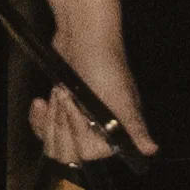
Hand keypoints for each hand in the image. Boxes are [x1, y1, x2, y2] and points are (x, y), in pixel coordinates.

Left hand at [30, 19, 154, 170]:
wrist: (81, 37)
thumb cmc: (105, 66)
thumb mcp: (121, 99)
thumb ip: (133, 127)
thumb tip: (151, 149)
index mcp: (114, 132)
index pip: (86, 153)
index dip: (76, 132)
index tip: (78, 107)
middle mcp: (96, 131)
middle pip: (67, 151)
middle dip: (60, 122)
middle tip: (65, 95)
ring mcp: (77, 122)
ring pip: (52, 141)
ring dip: (51, 116)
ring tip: (59, 91)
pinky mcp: (60, 112)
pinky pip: (43, 130)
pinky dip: (38, 117)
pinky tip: (40, 101)